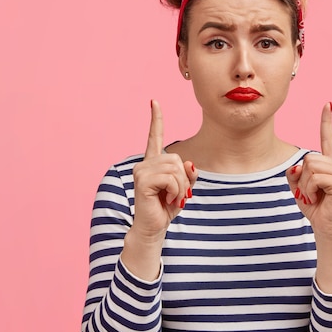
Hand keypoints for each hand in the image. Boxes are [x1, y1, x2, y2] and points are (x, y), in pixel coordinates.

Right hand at [128, 100, 196, 242]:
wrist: (154, 229)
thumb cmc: (167, 208)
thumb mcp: (183, 188)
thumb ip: (188, 174)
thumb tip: (189, 164)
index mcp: (153, 162)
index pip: (155, 136)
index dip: (156, 119)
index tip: (154, 102)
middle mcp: (145, 163)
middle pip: (176, 158)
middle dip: (183, 179)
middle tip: (177, 195)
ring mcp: (142, 171)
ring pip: (175, 168)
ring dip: (180, 187)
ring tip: (172, 198)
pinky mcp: (142, 181)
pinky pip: (170, 178)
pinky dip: (175, 190)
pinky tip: (168, 200)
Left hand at [286, 102, 331, 237]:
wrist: (326, 228)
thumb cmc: (314, 207)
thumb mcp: (298, 186)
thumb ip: (294, 172)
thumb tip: (298, 166)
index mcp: (329, 163)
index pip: (327, 138)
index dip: (327, 121)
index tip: (328, 104)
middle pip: (308, 158)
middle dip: (302, 177)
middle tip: (311, 193)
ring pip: (310, 167)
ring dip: (305, 185)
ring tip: (315, 196)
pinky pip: (314, 178)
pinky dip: (310, 190)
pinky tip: (318, 200)